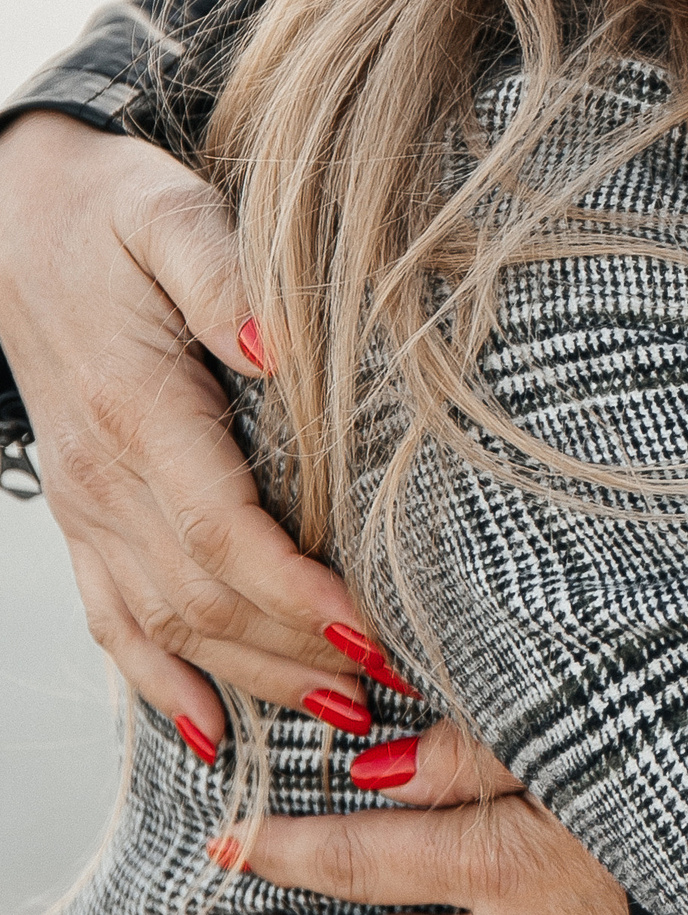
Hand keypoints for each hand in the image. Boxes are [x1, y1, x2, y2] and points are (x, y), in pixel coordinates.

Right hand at [0, 112, 388, 748]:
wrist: (15, 218)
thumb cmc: (114, 213)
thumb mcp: (174, 215)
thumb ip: (225, 275)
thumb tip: (276, 343)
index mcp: (137, 411)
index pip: (220, 529)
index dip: (295, 591)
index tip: (370, 628)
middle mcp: (103, 476)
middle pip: (202, 598)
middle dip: (298, 652)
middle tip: (393, 687)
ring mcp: (86, 505)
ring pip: (164, 625)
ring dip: (253, 679)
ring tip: (345, 715)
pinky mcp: (83, 513)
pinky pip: (110, 620)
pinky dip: (160, 684)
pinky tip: (211, 730)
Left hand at [207, 721, 623, 911]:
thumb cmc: (681, 745)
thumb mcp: (574, 722)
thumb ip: (472, 747)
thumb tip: (382, 765)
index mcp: (512, 866)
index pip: (368, 860)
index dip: (290, 846)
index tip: (226, 840)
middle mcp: (529, 907)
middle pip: (404, 881)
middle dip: (339, 854)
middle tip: (267, 825)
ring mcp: (560, 906)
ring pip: (455, 879)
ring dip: (405, 847)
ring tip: (358, 809)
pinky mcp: (587, 890)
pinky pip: (502, 875)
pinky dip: (462, 845)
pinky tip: (456, 816)